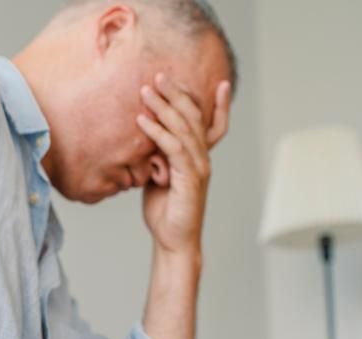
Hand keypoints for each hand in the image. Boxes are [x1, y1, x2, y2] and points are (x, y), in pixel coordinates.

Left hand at [136, 73, 230, 254]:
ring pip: (182, 129)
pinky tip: (142, 120)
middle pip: (194, 118)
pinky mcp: (188, 178)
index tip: (219, 82)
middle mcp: (203, 159)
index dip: (219, 105)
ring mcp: (198, 168)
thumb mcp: (159, 177)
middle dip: (177, 94)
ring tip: (145, 90)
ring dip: (163, 107)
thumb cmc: (165, 211)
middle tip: (159, 75)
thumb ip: (158, 157)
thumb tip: (146, 139)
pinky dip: (157, 132)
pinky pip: (172, 148)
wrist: (173, 240)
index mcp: (200, 158)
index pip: (214, 125)